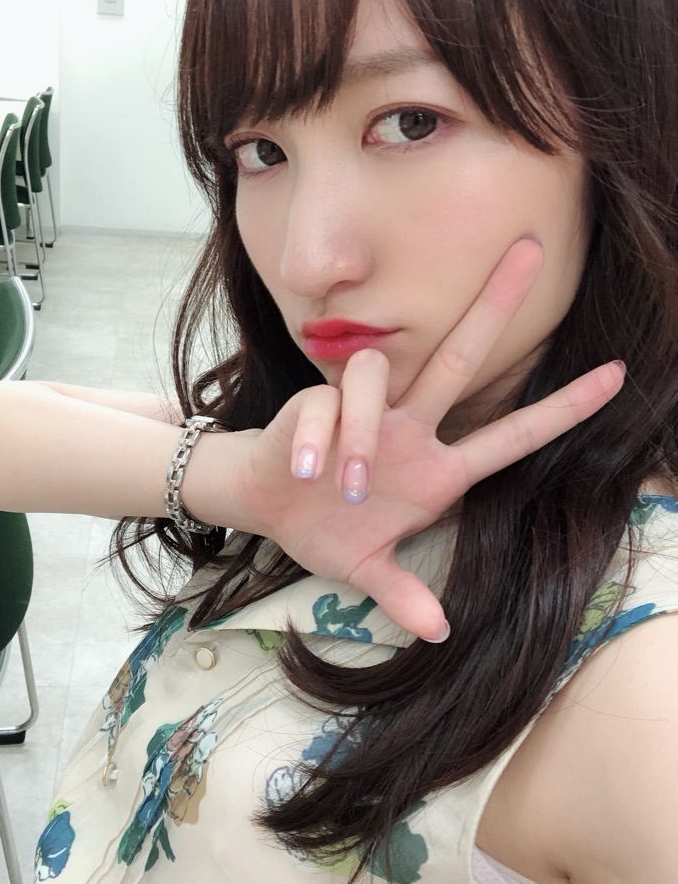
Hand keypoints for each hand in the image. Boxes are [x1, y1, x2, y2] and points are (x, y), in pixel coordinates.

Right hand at [232, 237, 624, 640]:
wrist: (267, 502)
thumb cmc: (325, 527)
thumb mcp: (367, 569)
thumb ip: (402, 595)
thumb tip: (440, 632)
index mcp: (438, 471)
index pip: (511, 435)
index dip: (563, 409)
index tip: (617, 375)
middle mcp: (411, 429)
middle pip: (460, 359)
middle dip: (495, 306)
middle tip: (532, 251)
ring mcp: (367, 411)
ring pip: (381, 380)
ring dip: (364, 437)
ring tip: (345, 487)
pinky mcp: (319, 402)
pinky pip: (328, 406)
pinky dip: (324, 440)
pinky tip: (311, 472)